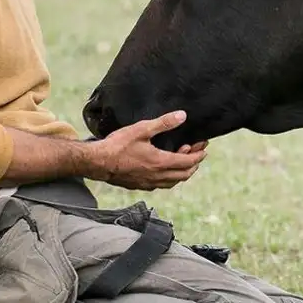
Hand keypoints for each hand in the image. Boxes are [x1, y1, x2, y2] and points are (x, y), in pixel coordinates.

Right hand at [89, 110, 208, 190]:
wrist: (98, 162)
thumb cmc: (118, 145)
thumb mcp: (142, 129)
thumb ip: (163, 123)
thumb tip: (182, 116)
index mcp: (161, 162)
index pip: (188, 162)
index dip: (199, 155)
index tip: (204, 147)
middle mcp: (157, 176)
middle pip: (184, 174)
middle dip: (194, 163)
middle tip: (197, 152)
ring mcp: (148, 183)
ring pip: (173, 182)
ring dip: (182, 172)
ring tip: (184, 160)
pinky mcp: (140, 186)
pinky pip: (161, 185)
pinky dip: (170, 178)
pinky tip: (165, 170)